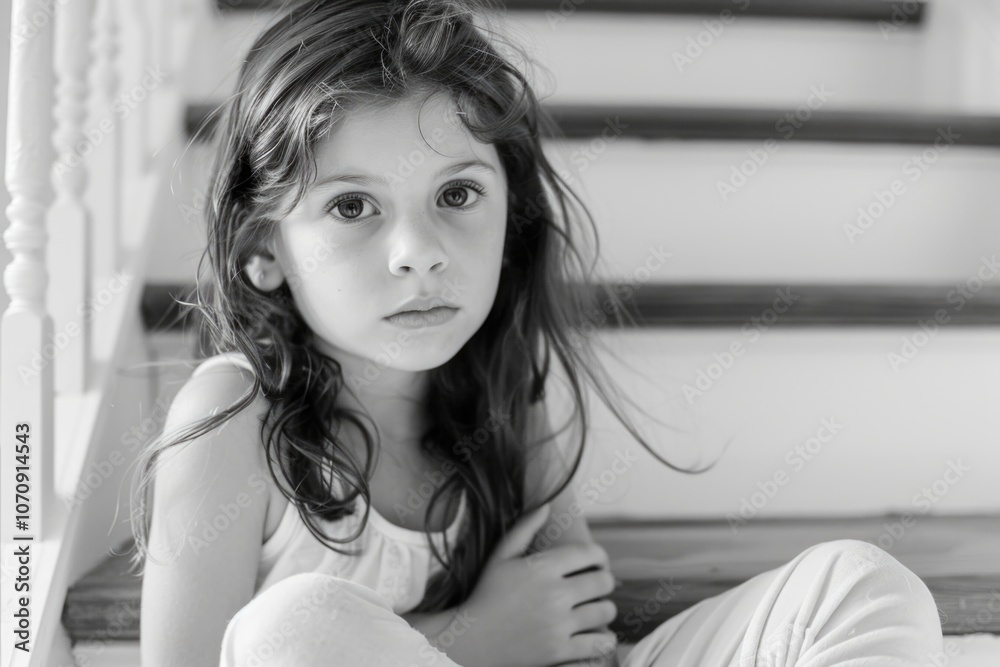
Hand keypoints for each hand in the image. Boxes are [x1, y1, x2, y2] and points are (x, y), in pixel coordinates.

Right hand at [452, 504, 618, 666]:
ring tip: (595, 609)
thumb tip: (546, 505)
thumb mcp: (500, 557)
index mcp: (542, 567)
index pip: (590, 553)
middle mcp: (554, 594)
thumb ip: (524, 528)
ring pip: (605, 611)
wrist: (471, 640)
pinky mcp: (560, 651)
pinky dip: (603, 640)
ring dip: (604, 609)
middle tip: (597, 586)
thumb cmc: (486, 595)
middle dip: (603, 581)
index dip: (600, 557)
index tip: (597, 563)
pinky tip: (595, 636)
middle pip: (603, 581)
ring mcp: (558, 624)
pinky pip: (599, 643)